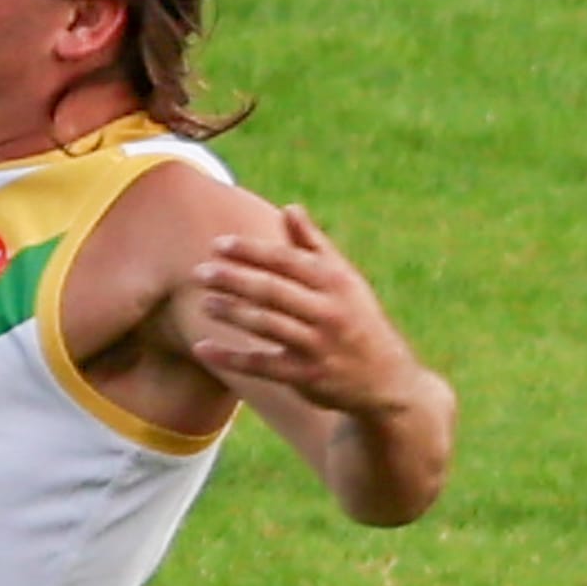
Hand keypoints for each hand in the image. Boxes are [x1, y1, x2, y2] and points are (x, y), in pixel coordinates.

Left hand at [189, 203, 420, 420]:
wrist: (386, 377)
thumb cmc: (356, 318)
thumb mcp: (344, 279)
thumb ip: (314, 245)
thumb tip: (289, 208)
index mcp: (335, 282)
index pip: (287, 260)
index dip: (251, 251)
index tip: (218, 245)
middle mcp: (328, 311)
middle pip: (273, 290)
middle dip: (234, 279)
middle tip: (200, 272)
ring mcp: (318, 345)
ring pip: (266, 325)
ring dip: (231, 312)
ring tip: (204, 302)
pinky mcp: (307, 376)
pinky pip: (262, 365)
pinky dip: (230, 358)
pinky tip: (202, 348)